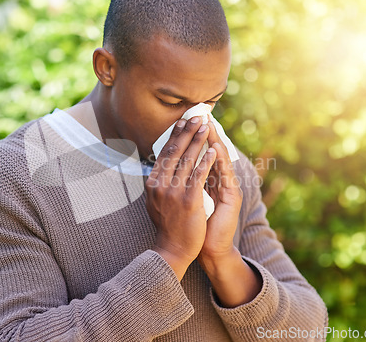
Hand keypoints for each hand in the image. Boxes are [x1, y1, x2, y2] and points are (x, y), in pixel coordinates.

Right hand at [145, 116, 215, 279]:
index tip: (182, 122)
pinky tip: (213, 150)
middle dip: (187, 132)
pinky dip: (207, 161)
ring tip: (206, 126)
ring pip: (187, 159)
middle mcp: (160, 184)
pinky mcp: (188, 200)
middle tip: (197, 116)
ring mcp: (173, 191)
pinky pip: (199, 175)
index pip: (164, 153)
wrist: (173, 249)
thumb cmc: (168, 225)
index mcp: (152, 183)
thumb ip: (159, 183)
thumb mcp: (156, 201)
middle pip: (175, 151)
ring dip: (198, 140)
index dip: (175, 135)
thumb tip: (161, 167)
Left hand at [198, 120, 242, 268]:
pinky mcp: (233, 197)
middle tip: (198, 115)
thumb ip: (185, 183)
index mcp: (209, 181)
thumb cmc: (196, 225)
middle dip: (204, 133)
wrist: (209, 248)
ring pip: (220, 159)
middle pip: (213, 151)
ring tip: (207, 124)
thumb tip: (170, 168)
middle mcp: (221, 181)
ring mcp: (229, 188)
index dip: (194, 138)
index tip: (185, 121)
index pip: (202, 154)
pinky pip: (225, 175)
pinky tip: (215, 148)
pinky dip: (219, 160)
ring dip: (213, 140)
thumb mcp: (187, 200)